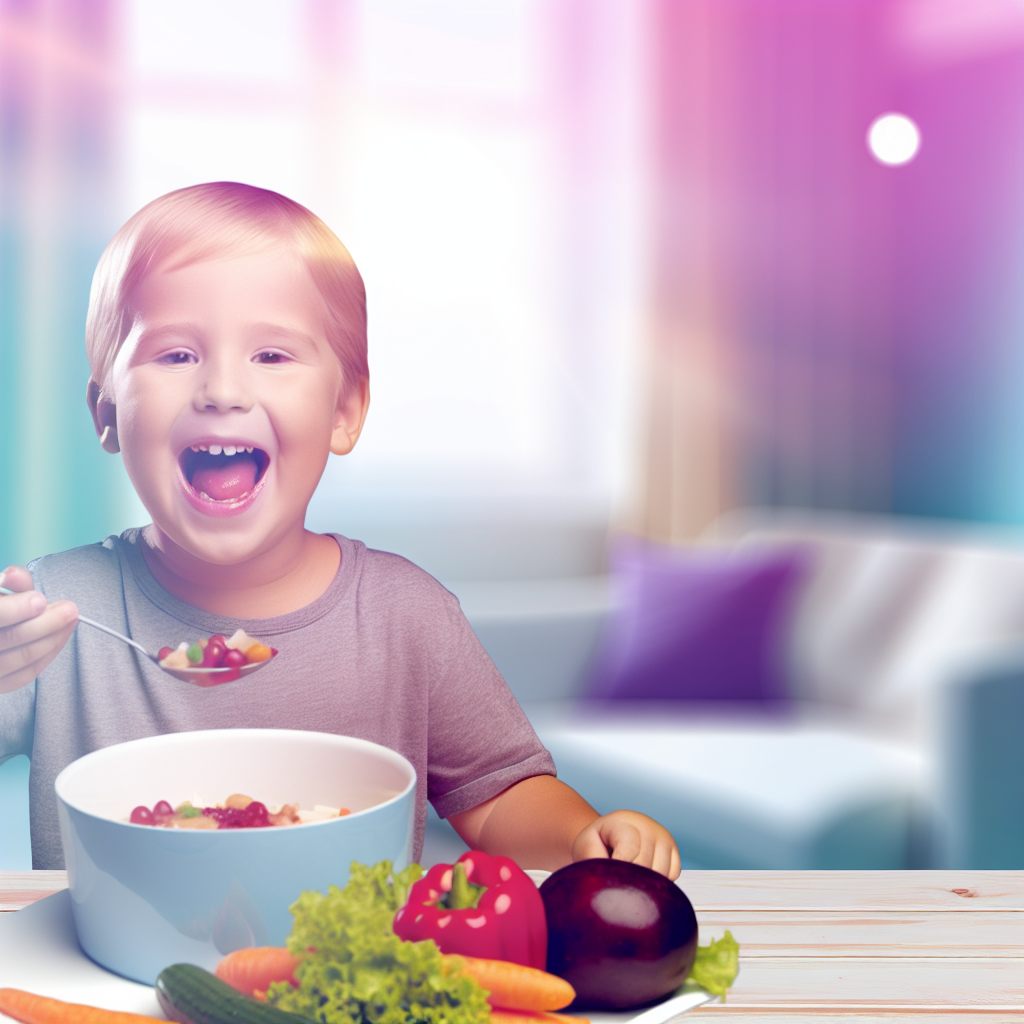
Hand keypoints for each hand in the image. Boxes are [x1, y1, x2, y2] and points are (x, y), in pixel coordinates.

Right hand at [0, 566, 77, 693]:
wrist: (0, 627)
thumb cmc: (0, 609)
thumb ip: (9, 582)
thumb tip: (14, 576)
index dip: (17, 609)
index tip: (40, 599)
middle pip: (9, 639)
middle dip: (46, 623)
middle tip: (70, 609)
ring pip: (21, 659)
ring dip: (53, 638)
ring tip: (71, 620)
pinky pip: (24, 675)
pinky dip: (47, 656)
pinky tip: (60, 638)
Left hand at [571, 809, 680, 879]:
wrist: (609, 836)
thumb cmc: (596, 843)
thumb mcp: (586, 847)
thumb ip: (593, 859)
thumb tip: (610, 878)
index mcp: (623, 820)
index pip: (630, 849)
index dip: (619, 867)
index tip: (610, 875)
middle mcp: (647, 825)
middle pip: (645, 865)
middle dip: (629, 879)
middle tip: (617, 877)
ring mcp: (663, 836)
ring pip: (661, 874)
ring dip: (645, 883)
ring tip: (628, 873)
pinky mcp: (673, 849)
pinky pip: (672, 876)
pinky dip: (659, 882)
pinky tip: (643, 873)